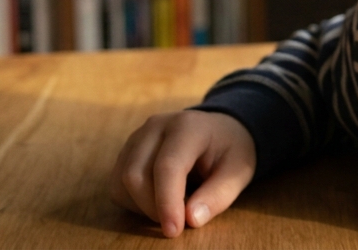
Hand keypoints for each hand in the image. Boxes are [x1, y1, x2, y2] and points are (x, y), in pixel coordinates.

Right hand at [109, 109, 256, 237]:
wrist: (220, 129)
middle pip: (136, 176)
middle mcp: (156, 127)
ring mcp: (137, 137)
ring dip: (142, 207)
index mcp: (188, 127)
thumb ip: (219, 195)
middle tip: (179, 222)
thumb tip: (191, 219)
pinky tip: (159, 200)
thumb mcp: (239, 171)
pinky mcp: (127, 151)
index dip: (166, 202)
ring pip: (122, 182)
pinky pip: (118, 184)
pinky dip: (134, 202)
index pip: (167, 166)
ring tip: (173, 207)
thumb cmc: (231, 150)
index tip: (173, 230)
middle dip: (153, 209)